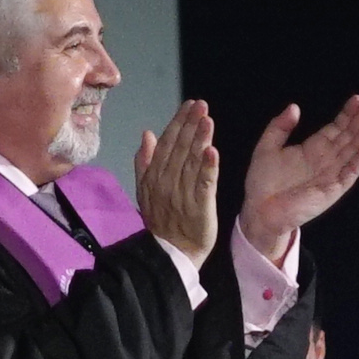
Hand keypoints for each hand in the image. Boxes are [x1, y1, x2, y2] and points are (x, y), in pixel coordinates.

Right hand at [131, 98, 221, 265]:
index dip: (177, 124)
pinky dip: (207, 168)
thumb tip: (147, 134)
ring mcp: (182, 195)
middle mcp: (166, 183)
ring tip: (207, 120)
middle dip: (189, 126)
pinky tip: (212, 151)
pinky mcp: (199, 207)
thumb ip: (146, 162)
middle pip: (179, 150)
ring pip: (191, 163)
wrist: (172, 253)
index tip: (189, 105)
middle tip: (200, 105)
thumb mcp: (147, 190)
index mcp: (154, 178)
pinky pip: (203, 185)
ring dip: (199, 140)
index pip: (166, 145)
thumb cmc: (163, 220)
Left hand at [236, 94, 358, 263]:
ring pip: (355, 149)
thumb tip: (294, 107)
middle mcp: (327, 159)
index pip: (337, 127)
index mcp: (314, 148)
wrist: (259, 210)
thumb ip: (279, 127)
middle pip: (351, 135)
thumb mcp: (267, 148)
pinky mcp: (333, 188)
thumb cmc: (262, 182)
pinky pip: (350, 171)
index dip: (348, 113)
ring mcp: (332, 173)